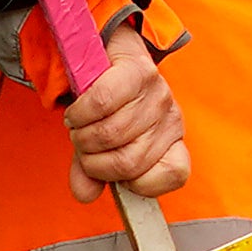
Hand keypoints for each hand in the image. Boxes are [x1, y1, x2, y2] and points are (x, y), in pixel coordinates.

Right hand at [60, 32, 192, 199]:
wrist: (108, 55)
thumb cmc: (111, 108)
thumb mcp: (102, 148)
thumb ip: (94, 173)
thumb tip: (84, 194)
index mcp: (172, 144)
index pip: (175, 174)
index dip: (139, 183)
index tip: (116, 172)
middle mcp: (171, 120)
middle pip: (129, 162)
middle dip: (94, 160)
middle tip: (84, 145)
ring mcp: (158, 94)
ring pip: (111, 134)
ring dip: (83, 135)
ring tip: (78, 126)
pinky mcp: (137, 71)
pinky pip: (102, 103)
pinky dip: (80, 113)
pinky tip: (76, 112)